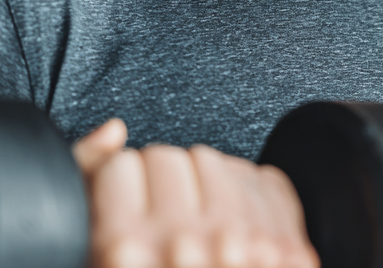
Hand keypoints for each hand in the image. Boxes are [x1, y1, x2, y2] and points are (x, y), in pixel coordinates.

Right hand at [73, 120, 319, 267]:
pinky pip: (260, 180)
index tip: (123, 208)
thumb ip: (95, 194)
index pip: (122, 166)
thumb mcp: (100, 258)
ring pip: (212, 160)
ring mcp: (243, 249)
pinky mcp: (287, 253)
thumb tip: (114, 128)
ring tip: (194, 230)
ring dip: (202, 189)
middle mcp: (187, 247)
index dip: (118, 185)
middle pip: (168, 157)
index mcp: (125, 252)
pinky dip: (246, 197)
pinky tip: (232, 230)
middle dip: (160, 185)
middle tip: (160, 224)